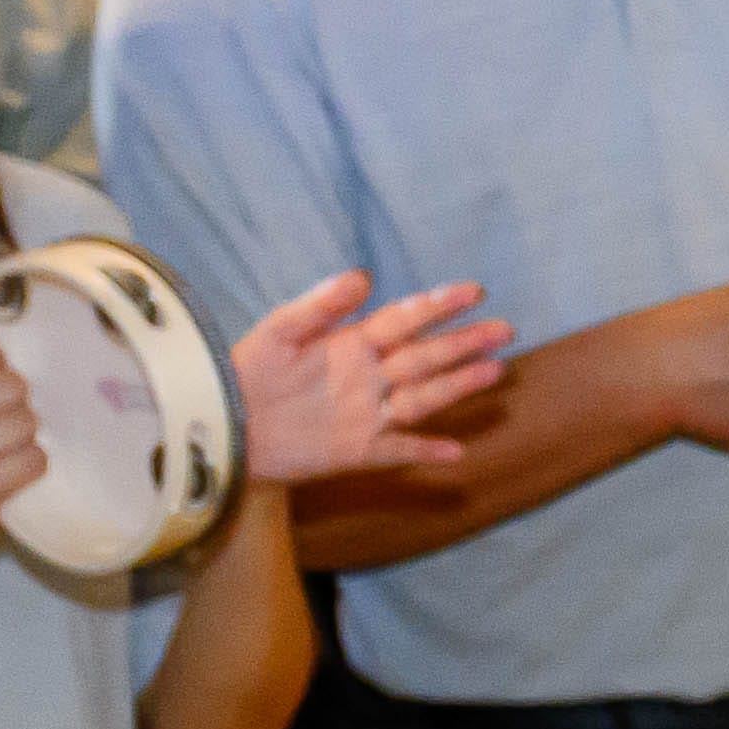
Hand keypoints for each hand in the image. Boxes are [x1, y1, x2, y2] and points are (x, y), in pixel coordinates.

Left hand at [225, 268, 506, 494]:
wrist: (223, 426)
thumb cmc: (246, 373)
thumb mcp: (277, 333)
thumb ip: (318, 306)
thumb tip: (362, 276)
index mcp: (351, 344)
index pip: (404, 320)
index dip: (438, 306)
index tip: (473, 291)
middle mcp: (368, 377)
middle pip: (425, 357)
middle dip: (465, 342)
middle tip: (505, 328)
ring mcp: (367, 414)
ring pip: (423, 397)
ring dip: (458, 385)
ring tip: (495, 370)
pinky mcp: (357, 450)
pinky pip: (398, 451)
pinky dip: (426, 452)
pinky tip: (457, 451)